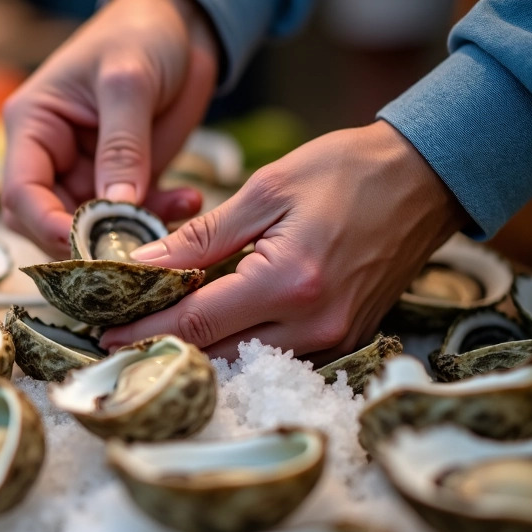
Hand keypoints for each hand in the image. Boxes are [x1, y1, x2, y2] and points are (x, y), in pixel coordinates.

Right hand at [0, 0, 218, 257]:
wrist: (182, 21)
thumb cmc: (140, 33)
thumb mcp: (129, 82)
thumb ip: (122, 145)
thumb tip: (116, 206)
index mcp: (33, 126)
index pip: (20, 193)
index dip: (46, 226)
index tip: (84, 246)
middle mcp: (51, 155)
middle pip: (46, 222)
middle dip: (85, 242)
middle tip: (131, 247)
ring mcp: (87, 171)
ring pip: (91, 228)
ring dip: (129, 234)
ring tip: (174, 217)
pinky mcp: (123, 180)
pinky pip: (132, 217)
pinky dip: (158, 218)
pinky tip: (188, 201)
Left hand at [100, 120, 470, 361]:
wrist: (427, 178)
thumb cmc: (345, 171)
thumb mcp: (266, 190)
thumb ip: (202, 236)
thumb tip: (145, 265)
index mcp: (289, 281)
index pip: (196, 322)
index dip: (144, 330)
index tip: (104, 333)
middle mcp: (315, 323)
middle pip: (217, 355)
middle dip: (163, 346)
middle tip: (117, 336)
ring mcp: (336, 338)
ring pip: (247, 360)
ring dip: (200, 350)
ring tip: (154, 331)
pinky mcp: (347, 338)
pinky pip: (278, 353)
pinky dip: (239, 343)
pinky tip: (210, 325)